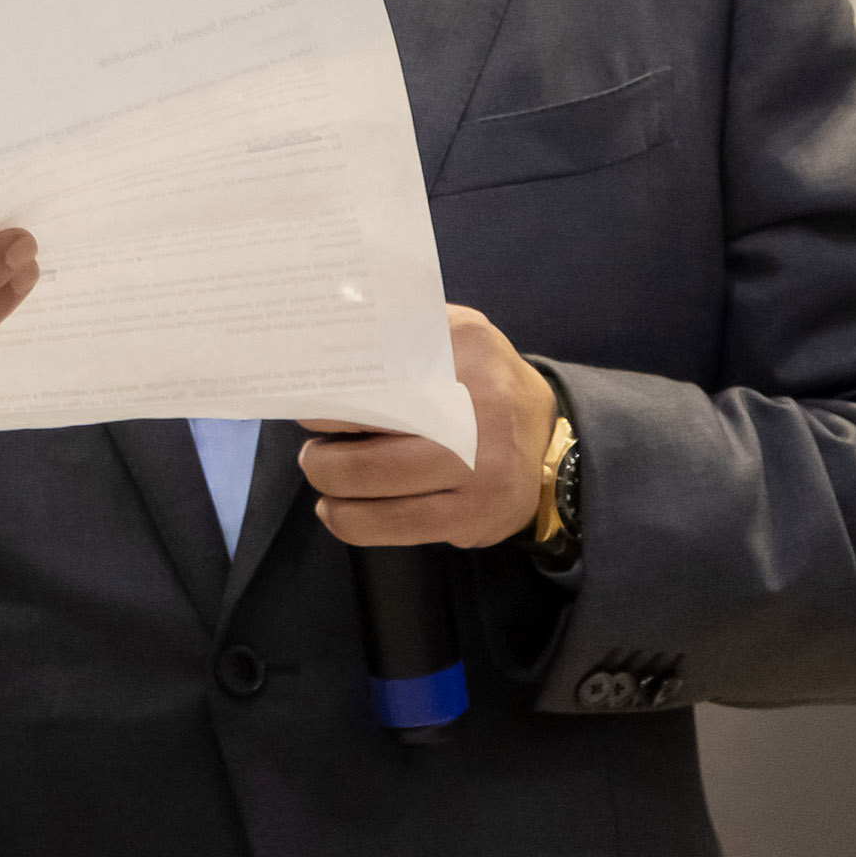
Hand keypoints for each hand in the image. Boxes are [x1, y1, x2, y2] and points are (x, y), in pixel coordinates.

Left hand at [299, 304, 557, 548]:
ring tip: (319, 473)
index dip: (335, 394)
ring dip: (332, 484)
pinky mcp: (476, 516)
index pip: (386, 369)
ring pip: (379, 484)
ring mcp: (480, 468)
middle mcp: (479, 407)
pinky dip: (354, 522)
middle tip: (309, 448)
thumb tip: (334, 343)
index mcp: (468, 349)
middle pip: (376, 426)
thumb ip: (406, 330)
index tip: (306, 400)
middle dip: (325, 448)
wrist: (548, 438)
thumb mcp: (458, 335)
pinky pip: (399, 526)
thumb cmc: (482, 380)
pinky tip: (336, 511)